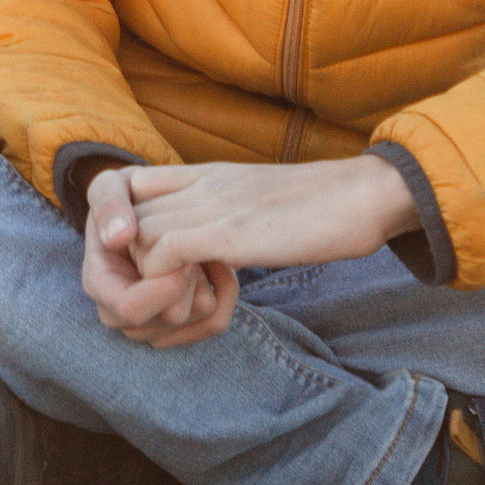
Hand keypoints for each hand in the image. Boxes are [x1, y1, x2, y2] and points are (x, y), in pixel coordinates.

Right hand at [80, 169, 238, 346]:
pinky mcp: (180, 329)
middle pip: (170, 318)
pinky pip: (216, 322)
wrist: (150, 212)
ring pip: (196, 321)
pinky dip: (225, 293)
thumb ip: (108, 204)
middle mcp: (121, 314)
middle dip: (191, 281)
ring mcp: (150, 326)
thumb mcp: (111, 186)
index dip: (162, 289)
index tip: (187, 259)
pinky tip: (217, 264)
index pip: (130, 308)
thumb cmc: (127, 199)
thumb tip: (118, 238)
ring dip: (208, 283)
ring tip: (201, 250)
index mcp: (99, 283)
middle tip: (196, 246)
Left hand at [88, 155, 416, 342]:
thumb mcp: (255, 204)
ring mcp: (212, 202)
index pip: (126, 186)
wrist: (366, 194)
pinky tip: (199, 304)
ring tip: (184, 310)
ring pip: (134, 237)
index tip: (142, 267)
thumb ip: (222, 215)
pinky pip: (164, 253)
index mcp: (205, 174)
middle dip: (125, 269)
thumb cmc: (321, 209)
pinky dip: (166, 286)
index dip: (119, 229)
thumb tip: (204, 251)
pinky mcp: (231, 231)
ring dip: (146, 285)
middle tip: (157, 304)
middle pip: (120, 217)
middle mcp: (199, 182)